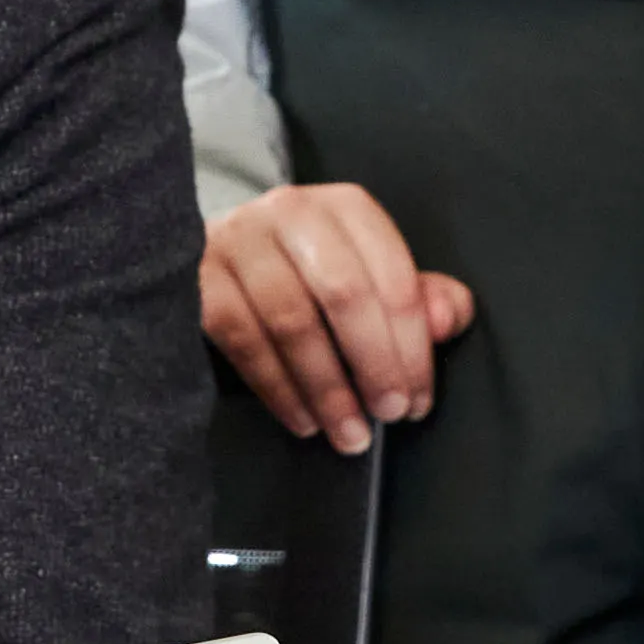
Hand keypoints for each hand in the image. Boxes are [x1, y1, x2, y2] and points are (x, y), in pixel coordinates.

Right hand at [196, 184, 475, 445]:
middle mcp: (290, 212)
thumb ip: (421, 300)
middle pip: (343, 292)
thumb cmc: (308, 278)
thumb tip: (445, 321)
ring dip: (327, 388)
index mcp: (345, 209)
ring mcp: (238, 241)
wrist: (215, 260)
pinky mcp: (198, 278)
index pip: (391, 276)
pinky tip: (304, 421)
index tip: (417, 399)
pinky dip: (278, 389)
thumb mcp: (370, 280)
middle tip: (388, 414)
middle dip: (373, 363)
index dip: (412, 345)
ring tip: (349, 433)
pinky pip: (243, 340)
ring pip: (292, 321)